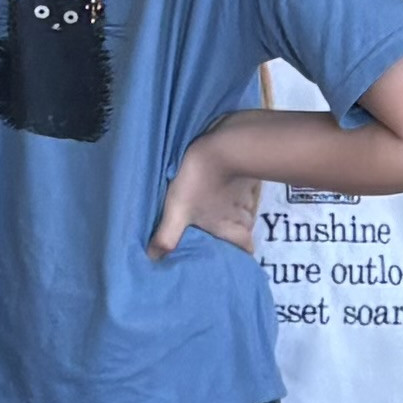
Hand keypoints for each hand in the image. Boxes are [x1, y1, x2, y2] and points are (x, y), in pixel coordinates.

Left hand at [151, 134, 264, 262]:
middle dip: (235, 234)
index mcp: (231, 228)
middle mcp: (245, 215)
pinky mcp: (248, 174)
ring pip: (245, 210)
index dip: (241, 254)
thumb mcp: (177, 211)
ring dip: (235, 212)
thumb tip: (153, 258)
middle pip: (245, 230)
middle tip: (221, 234)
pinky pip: (244, 189)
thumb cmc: (199, 182)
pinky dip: (235, 191)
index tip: (234, 255)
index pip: (245, 249)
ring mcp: (248, 194)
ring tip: (220, 210)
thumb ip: (166, 236)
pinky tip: (224, 186)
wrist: (223, 144)